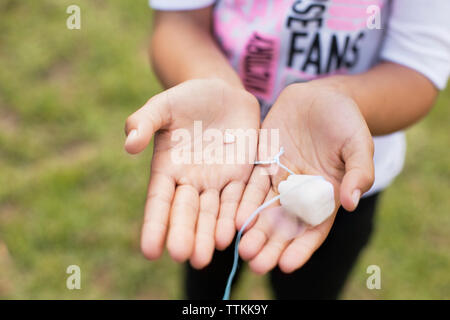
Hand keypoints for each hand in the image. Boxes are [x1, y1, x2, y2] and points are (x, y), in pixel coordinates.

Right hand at [125, 79, 259, 267]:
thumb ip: (144, 122)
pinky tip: (232, 234)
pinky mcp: (242, 175)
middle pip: (187, 213)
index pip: (159, 201)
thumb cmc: (187, 99)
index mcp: (168, 169)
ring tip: (207, 256)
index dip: (154, 225)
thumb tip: (130, 144)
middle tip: (183, 257)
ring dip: (210, 234)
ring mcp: (217, 181)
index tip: (149, 251)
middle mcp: (192, 181)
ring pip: (213, 212)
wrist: (223, 92)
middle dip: (184, 235)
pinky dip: (235, 215)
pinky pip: (239, 198)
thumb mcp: (163, 105)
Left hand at [235, 82, 373, 273]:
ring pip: (264, 210)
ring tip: (242, 249)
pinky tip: (232, 217)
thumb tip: (351, 203)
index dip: (301, 248)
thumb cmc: (346, 120)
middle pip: (285, 225)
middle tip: (255, 264)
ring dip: (253, 230)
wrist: (320, 96)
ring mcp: (279, 179)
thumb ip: (358, 172)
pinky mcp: (262, 163)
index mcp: (326, 194)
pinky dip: (243, 202)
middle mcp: (300, 193)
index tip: (287, 265)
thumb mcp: (359, 143)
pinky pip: (251, 185)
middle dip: (271, 246)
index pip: (314, 228)